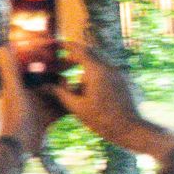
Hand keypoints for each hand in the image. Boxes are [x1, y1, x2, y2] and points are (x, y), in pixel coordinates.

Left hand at [0, 38, 67, 151]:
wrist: (20, 148)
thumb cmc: (16, 118)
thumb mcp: (14, 90)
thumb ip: (10, 69)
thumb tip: (2, 46)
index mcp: (15, 87)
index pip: (28, 68)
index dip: (39, 59)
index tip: (53, 51)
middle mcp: (24, 97)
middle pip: (43, 80)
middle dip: (56, 74)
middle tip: (70, 65)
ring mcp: (35, 109)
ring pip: (53, 94)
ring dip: (64, 89)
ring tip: (78, 82)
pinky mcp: (44, 120)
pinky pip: (58, 109)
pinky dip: (68, 105)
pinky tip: (81, 100)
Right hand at [55, 48, 173, 161]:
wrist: (130, 129)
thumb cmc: (102, 120)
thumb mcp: (77, 107)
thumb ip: (60, 93)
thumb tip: (43, 86)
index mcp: (96, 71)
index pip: (79, 50)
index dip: (66, 46)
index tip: (56, 44)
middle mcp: (109, 68)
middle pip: (89, 53)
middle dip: (73, 57)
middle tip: (59, 65)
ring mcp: (117, 74)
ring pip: (97, 63)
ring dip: (82, 67)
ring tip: (71, 83)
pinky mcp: (122, 81)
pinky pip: (105, 71)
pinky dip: (92, 74)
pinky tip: (86, 91)